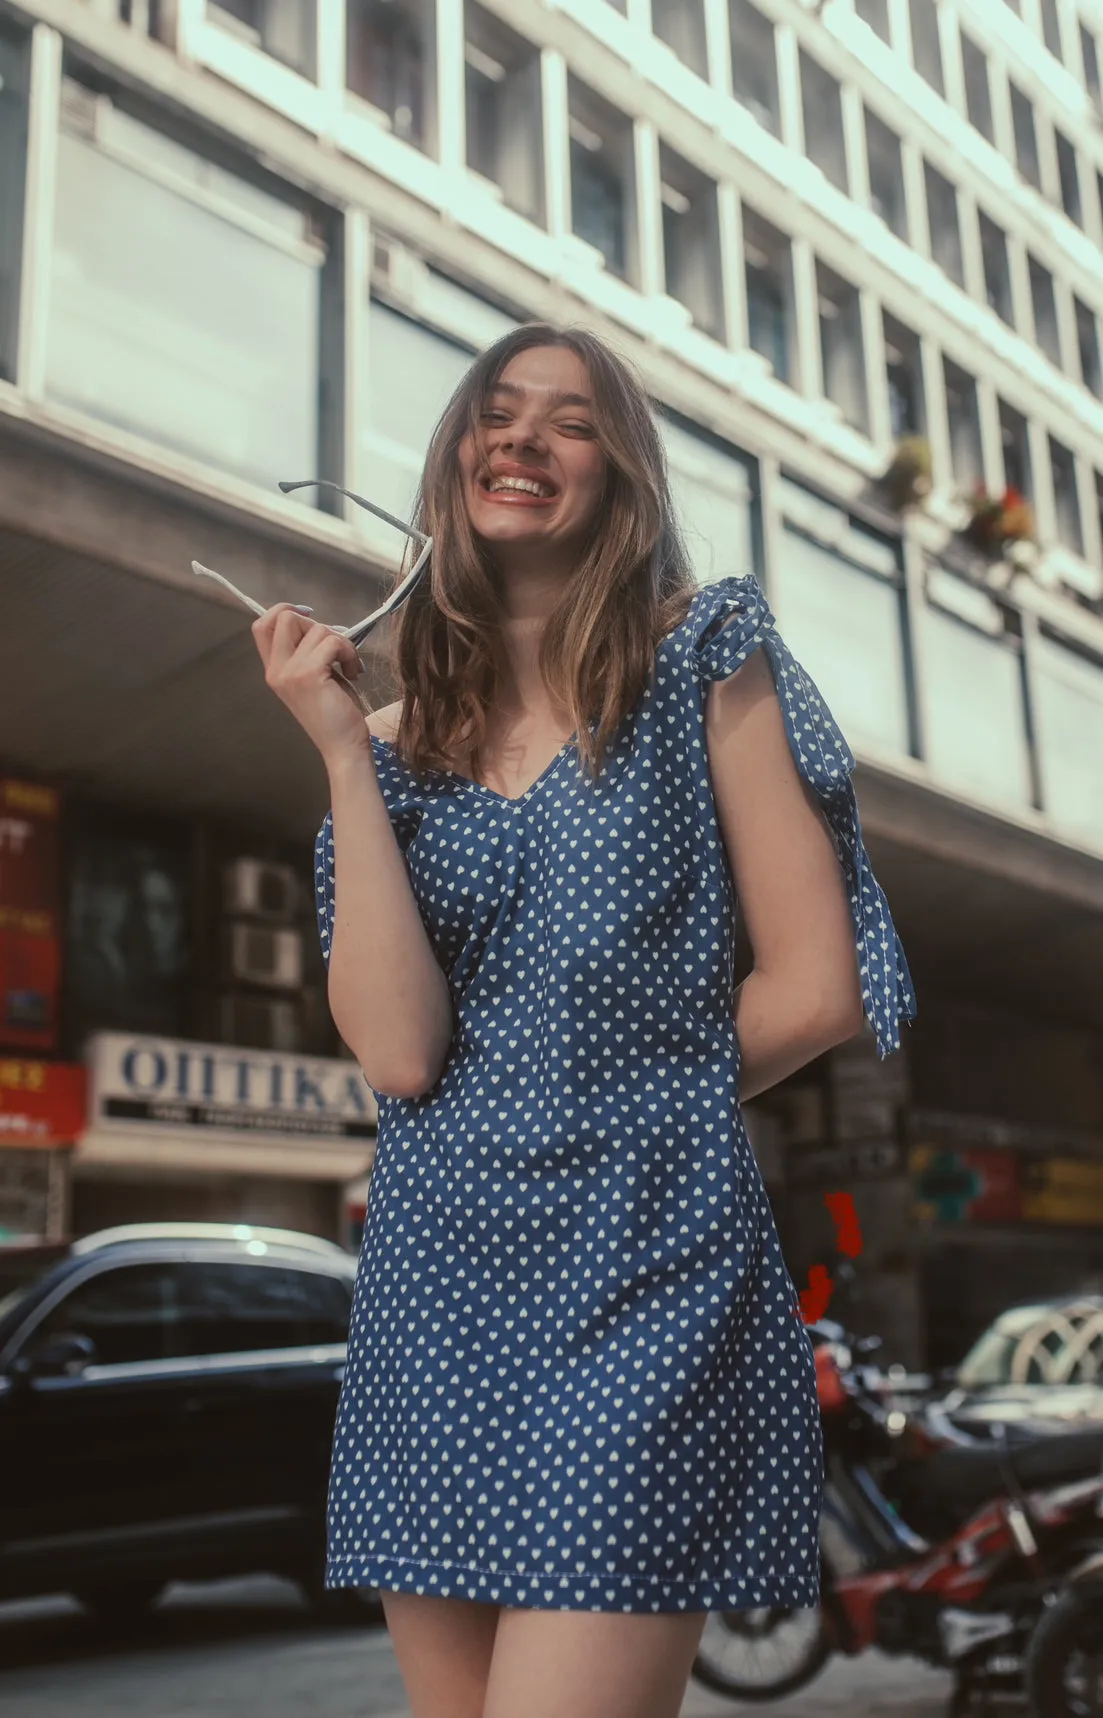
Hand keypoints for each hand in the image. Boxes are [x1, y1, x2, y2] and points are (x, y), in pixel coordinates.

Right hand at [252, 604, 370, 768]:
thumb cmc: (334, 714)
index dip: (285, 611)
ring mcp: (289, 672)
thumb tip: (318, 624)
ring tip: (349, 666)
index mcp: (273, 669)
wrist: (343, 747)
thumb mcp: (314, 677)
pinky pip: (333, 642)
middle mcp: (276, 670)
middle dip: (318, 625)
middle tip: (335, 649)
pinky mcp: (309, 675)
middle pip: (286, 617)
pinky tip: (354, 672)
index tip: (311, 619)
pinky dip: (350, 652)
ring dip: (342, 643)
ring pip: (318, 629)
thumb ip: (307, 652)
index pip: (262, 624)